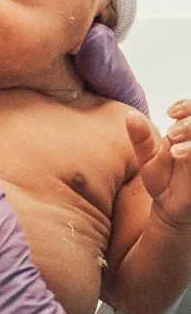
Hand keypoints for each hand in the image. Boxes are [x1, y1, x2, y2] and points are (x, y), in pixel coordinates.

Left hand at [125, 99, 190, 226]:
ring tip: (175, 150)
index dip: (187, 106)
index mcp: (190, 135)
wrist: (171, 207)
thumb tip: (130, 116)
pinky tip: (179, 156)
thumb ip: (141, 138)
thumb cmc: (163, 179)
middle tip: (173, 132)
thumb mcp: (148, 157)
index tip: (170, 112)